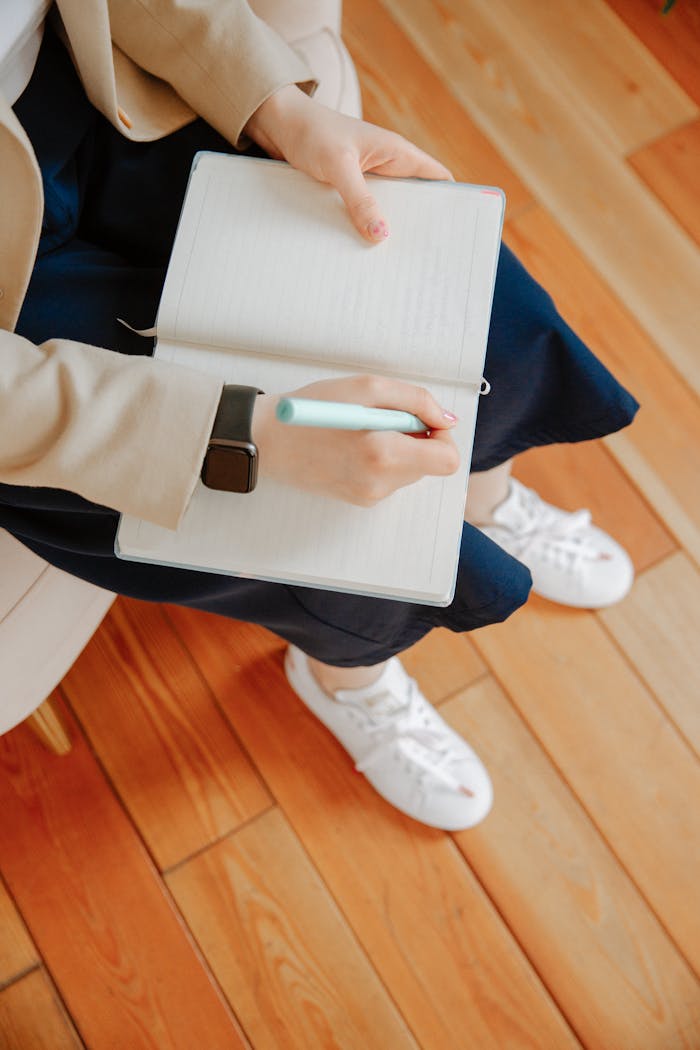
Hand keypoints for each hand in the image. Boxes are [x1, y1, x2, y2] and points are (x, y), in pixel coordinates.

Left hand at [244, 85, 452, 241]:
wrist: (277, 123)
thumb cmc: (311, 132)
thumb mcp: (338, 166)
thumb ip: (360, 200)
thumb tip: (382, 235)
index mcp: (396, 153)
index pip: (437, 178)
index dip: (450, 203)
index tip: (455, 233)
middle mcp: (386, 166)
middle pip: (414, 201)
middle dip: (419, 227)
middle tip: (423, 261)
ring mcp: (367, 180)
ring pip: (387, 210)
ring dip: (387, 231)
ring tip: (393, 264)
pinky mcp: (347, 190)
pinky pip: (363, 213)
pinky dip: (364, 229)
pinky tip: (360, 251)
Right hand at [252, 374, 459, 505]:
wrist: (267, 439)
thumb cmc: (314, 407)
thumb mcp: (368, 387)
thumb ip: (417, 400)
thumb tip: (446, 420)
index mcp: (385, 455)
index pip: (447, 459)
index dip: (442, 435)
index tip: (421, 419)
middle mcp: (381, 483)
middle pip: (429, 464)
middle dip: (416, 438)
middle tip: (382, 417)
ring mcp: (370, 496)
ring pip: (409, 471)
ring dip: (397, 447)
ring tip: (361, 430)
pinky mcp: (359, 500)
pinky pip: (389, 477)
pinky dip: (381, 459)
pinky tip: (352, 445)